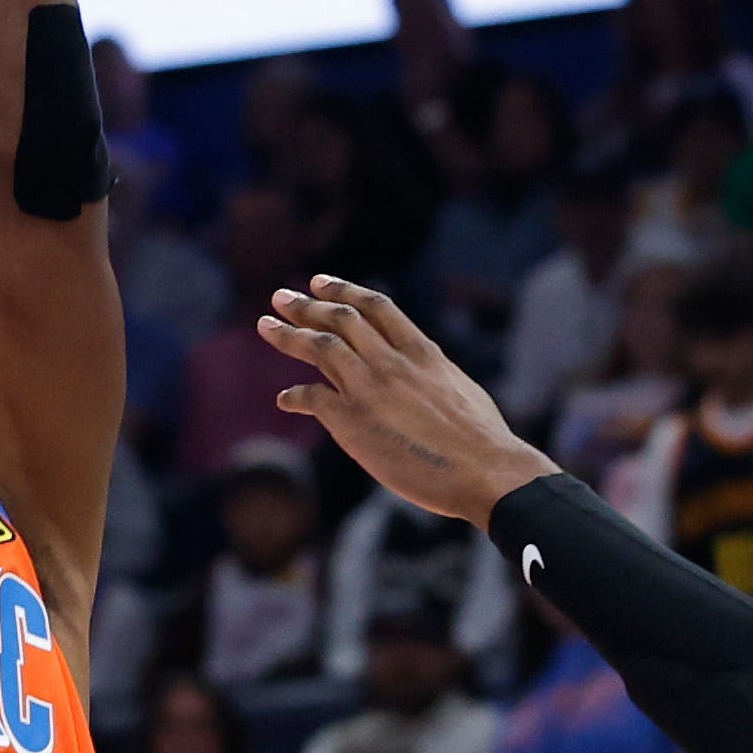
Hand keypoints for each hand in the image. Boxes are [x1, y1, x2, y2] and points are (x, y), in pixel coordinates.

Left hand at [257, 278, 559, 525]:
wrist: (485, 470)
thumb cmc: (482, 439)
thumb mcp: (458, 386)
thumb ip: (432, 372)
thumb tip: (425, 370)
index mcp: (421, 351)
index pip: (375, 307)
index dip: (343, 290)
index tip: (320, 282)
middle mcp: (392, 362)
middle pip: (340, 320)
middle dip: (306, 305)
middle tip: (280, 297)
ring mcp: (371, 389)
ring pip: (320, 348)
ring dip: (289, 335)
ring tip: (267, 326)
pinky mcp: (354, 422)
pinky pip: (313, 398)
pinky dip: (295, 395)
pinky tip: (285, 399)